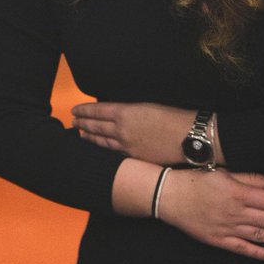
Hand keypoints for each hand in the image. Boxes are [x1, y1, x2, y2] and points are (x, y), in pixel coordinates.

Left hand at [72, 101, 198, 165]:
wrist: (191, 137)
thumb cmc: (175, 117)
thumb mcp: (148, 106)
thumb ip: (130, 110)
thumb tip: (118, 112)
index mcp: (125, 112)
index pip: (98, 110)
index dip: (84, 110)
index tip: (75, 109)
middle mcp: (122, 130)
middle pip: (96, 126)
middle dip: (82, 123)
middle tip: (72, 121)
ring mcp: (127, 146)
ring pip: (102, 141)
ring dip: (89, 136)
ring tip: (80, 133)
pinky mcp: (135, 158)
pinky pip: (113, 153)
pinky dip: (102, 149)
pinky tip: (97, 148)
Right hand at [158, 169, 263, 261]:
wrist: (168, 195)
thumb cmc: (195, 179)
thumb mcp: (223, 172)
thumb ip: (249, 177)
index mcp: (237, 192)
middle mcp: (234, 212)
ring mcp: (226, 227)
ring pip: (259, 235)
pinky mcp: (216, 239)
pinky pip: (241, 248)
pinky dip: (257, 252)